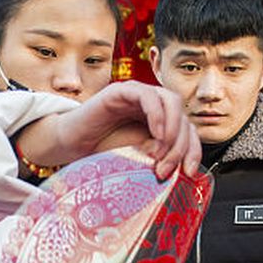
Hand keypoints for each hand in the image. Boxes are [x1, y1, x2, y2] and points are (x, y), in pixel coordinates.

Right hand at [14, 81, 201, 179]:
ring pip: (171, 101)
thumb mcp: (138, 160)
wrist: (69, 146)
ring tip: (160, 153)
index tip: (190, 172)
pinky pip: (148, 96)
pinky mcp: (121, 90)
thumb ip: (159, 159)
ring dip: (172, 129)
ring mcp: (137, 95)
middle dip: (180, 145)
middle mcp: (152, 105)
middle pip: (183, 116)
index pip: (188, 130)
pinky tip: (155, 135)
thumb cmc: (100, 153)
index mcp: (160, 121)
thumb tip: (185, 172)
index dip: (193, 149)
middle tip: (166, 169)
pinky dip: (157, 115)